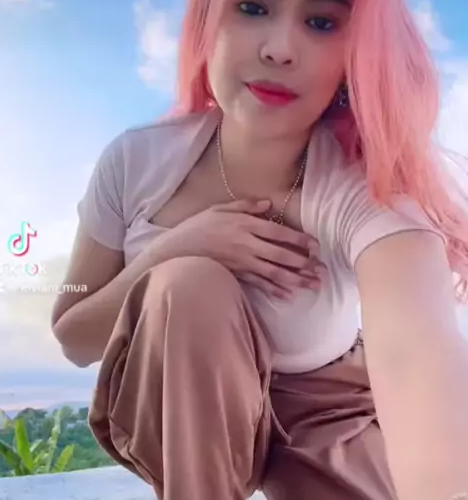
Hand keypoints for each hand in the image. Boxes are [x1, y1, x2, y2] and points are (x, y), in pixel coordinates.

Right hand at [151, 199, 323, 298]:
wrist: (176, 249)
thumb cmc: (198, 226)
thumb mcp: (220, 209)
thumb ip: (246, 206)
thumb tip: (269, 204)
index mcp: (245, 225)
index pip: (278, 233)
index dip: (299, 240)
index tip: (316, 246)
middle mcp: (246, 244)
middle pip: (281, 255)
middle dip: (304, 263)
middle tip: (322, 270)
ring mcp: (241, 262)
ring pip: (274, 272)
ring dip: (295, 279)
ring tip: (313, 285)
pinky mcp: (235, 275)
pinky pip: (259, 284)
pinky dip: (274, 290)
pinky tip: (289, 295)